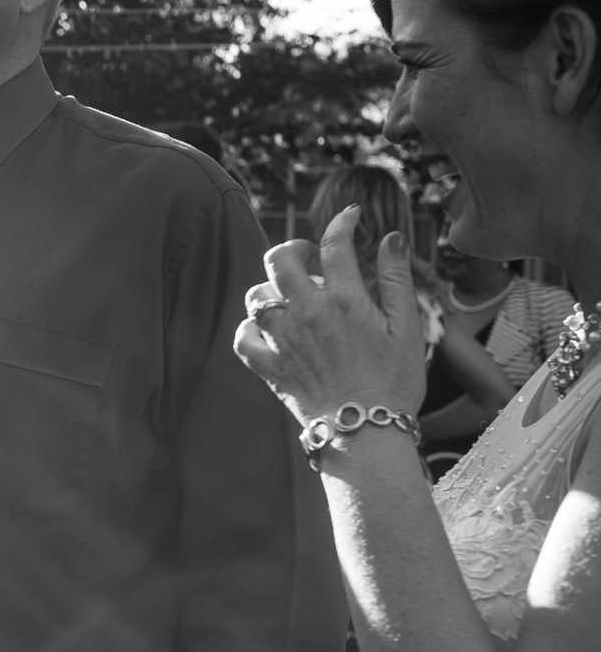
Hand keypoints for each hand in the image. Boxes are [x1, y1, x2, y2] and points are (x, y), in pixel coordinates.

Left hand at [234, 205, 425, 429]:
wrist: (366, 433)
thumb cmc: (395, 382)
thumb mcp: (408, 329)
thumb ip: (397, 279)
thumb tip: (392, 237)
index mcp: (343, 301)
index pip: (334, 245)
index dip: (341, 224)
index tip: (350, 218)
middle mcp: (305, 314)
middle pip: (278, 260)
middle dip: (292, 248)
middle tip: (308, 256)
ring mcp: (282, 340)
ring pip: (257, 297)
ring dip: (271, 290)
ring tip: (291, 297)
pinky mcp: (268, 367)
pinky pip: (242, 339)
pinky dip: (249, 329)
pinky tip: (265, 329)